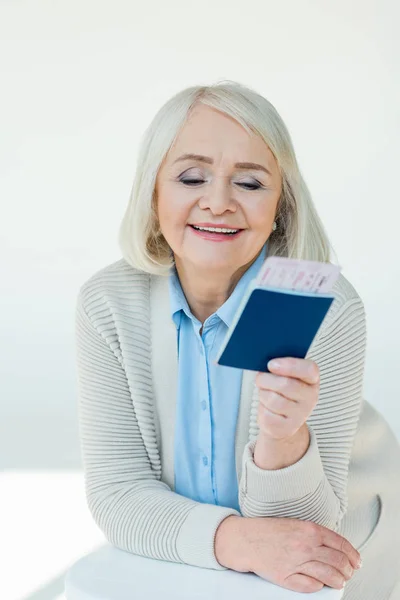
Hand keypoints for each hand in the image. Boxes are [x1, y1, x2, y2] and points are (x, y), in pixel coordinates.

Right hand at [215, 515, 361, 592]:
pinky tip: (319, 584)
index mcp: (310, 530)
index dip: (353, 555)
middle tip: (348, 573)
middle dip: (348, 570)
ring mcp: (296, 562)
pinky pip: (310, 586)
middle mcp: (306, 546)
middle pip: (339, 562)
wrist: (246, 539)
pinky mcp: (286, 577)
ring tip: (339, 581)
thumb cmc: (269, 530)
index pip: (341, 544)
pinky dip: (318, 586)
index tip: (356, 562)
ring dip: (338, 581)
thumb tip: (336, 548)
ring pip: (329, 576)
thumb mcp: (296, 524)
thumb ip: (315, 534)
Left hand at [255, 357, 319, 440]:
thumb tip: (266, 365)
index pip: (309, 369)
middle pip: (285, 384)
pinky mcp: (286, 428)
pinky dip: (262, 409)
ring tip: (265, 393)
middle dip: (266, 379)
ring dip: (262, 394)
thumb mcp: (286, 376)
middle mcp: (310, 398)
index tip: (271, 364)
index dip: (290, 365)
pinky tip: (267, 408)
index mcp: (312, 380)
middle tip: (260, 378)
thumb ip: (280, 367)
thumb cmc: (281, 392)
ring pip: (273, 399)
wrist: (282, 421)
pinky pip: (267, 414)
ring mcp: (300, 415)